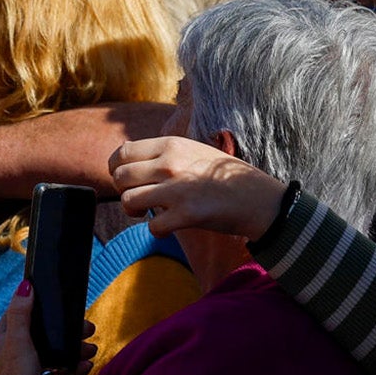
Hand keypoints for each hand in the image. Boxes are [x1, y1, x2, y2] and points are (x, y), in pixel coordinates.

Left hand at [0, 280, 98, 374]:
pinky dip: (71, 370)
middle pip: (41, 335)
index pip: (20, 314)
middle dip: (65, 332)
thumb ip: (21, 313)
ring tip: (91, 349)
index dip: (40, 308)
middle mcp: (10, 353)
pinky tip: (86, 367)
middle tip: (87, 328)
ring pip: (51, 354)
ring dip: (72, 351)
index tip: (60, 305)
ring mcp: (23, 371)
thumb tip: (25, 286)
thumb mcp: (19, 340)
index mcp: (1, 339)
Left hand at [109, 137, 287, 238]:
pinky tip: (170, 225)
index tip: (127, 179)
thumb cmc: (224, 175)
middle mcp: (170, 164)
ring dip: (136, 211)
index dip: (117, 169)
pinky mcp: (186, 215)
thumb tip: (127, 157)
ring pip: (129, 201)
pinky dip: (158, 229)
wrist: (259, 198)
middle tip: (141, 198)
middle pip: (119, 177)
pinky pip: (152, 226)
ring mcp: (177, 189)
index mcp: (171, 145)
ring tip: (152, 212)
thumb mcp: (193, 149)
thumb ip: (162, 152)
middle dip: (124, 191)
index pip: (122, 153)